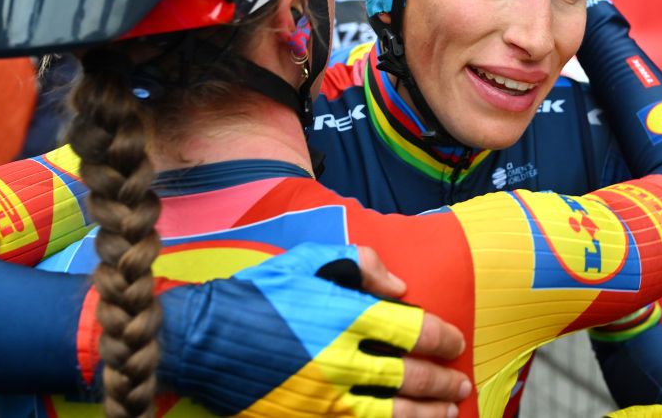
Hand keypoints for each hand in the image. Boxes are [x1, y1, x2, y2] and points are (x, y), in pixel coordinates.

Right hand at [157, 243, 470, 416]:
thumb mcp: (306, 260)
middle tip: (460, 383)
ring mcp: (325, 398)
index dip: (442, 338)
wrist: (201, 339)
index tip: (454, 342)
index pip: (413, 331)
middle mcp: (341, 360)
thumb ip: (360, 263)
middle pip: (410, 377)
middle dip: (443, 382)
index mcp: (345, 316)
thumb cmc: (256, 295)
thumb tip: (401, 287)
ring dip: (427, 413)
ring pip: (393, 412)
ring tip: (448, 411)